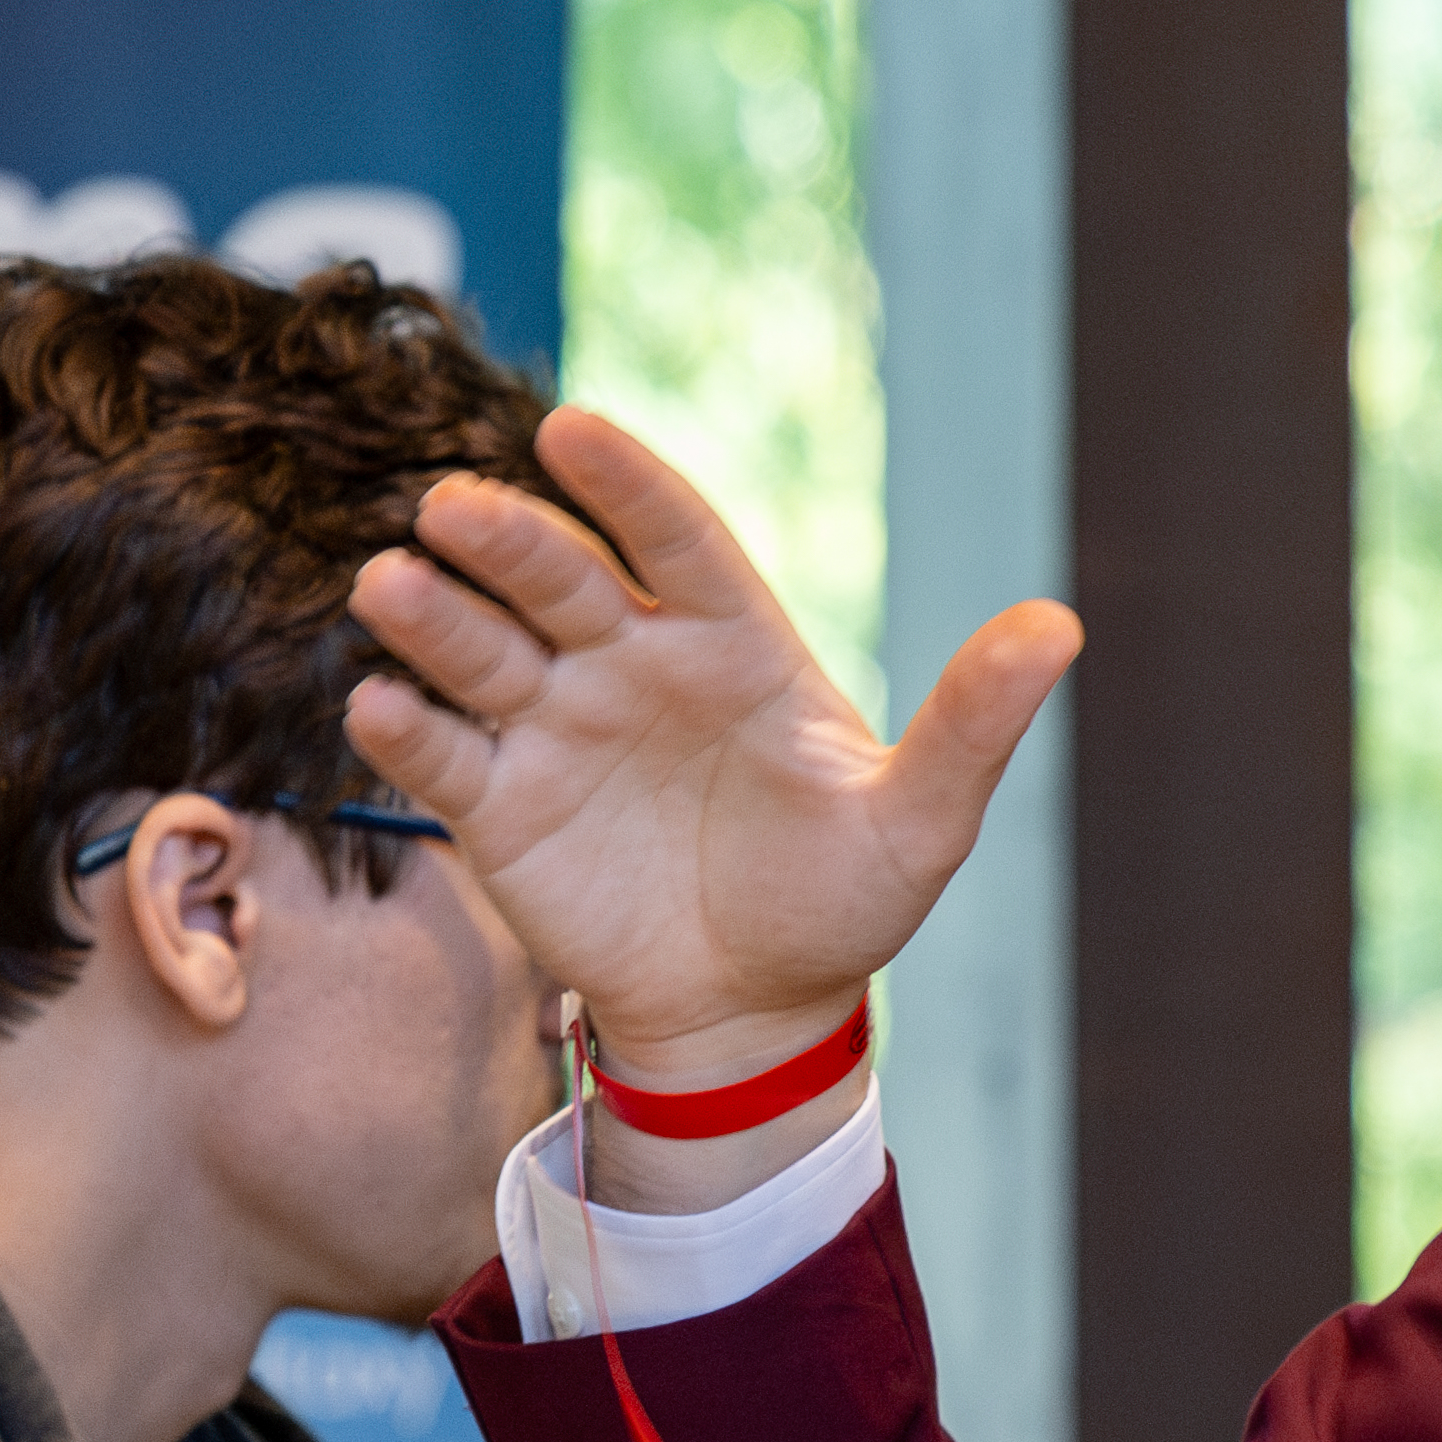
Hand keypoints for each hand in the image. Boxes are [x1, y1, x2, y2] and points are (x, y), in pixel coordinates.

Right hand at [343, 404, 1084, 1146]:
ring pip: (481, 651)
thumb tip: (1061, 625)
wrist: (757, 1011)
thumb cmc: (841, 901)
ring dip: (434, 617)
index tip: (573, 430)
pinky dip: (406, 732)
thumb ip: (972, 722)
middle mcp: (630, 662)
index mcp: (729, 643)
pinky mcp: (501, 807)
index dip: (627, 485)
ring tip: (391, 586)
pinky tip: (380, 706)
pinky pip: (443, 757)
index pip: (674, 538)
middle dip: (505, 540)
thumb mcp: (920, 820)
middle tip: (453, 508)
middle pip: (559, 578)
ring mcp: (557, 729)